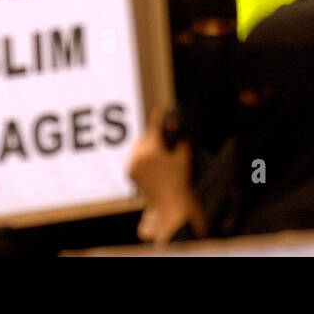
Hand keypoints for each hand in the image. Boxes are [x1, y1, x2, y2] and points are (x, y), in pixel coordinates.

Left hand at [126, 107, 205, 244]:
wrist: (170, 204)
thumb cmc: (180, 181)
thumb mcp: (184, 156)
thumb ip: (180, 137)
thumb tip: (176, 122)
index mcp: (151, 150)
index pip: (154, 126)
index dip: (159, 116)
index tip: (161, 108)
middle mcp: (138, 156)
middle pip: (145, 136)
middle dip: (154, 136)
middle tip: (165, 139)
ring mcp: (132, 165)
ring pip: (138, 147)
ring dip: (147, 146)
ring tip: (160, 153)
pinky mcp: (130, 173)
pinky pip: (135, 157)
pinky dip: (142, 156)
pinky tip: (153, 162)